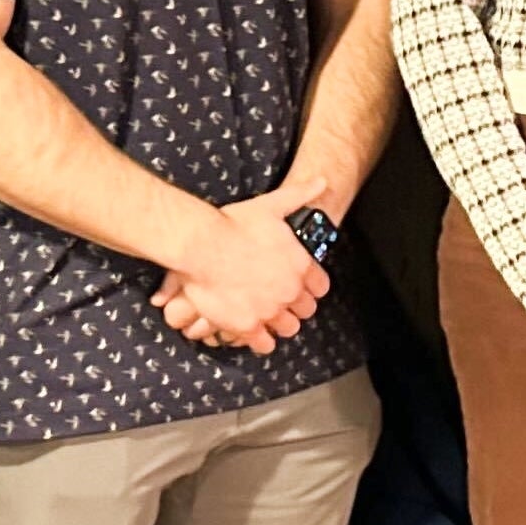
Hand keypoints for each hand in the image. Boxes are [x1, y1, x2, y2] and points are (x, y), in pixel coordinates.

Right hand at [151, 176, 330, 355]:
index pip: (320, 288)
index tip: (300, 286)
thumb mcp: (272, 205)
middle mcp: (290, 292)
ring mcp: (270, 311)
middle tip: (281, 302)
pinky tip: (254, 332)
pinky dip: (261, 341)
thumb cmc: (235, 224)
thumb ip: (300, 195)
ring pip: (287, 329)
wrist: (204, 246)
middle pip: (305, 311)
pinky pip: (263, 344)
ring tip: (268, 318)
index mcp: (301, 266)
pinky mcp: (247, 326)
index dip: (310, 288)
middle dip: (295, 307)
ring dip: (280, 325)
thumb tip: (322, 180)